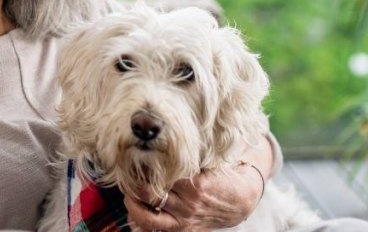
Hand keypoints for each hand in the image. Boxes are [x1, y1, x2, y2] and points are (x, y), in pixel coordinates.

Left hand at [124, 163, 262, 231]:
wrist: (241, 200)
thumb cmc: (222, 174)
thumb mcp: (210, 159)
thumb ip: (188, 154)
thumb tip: (160, 143)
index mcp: (195, 184)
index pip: (160, 174)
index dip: (145, 164)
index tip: (135, 155)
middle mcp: (188, 204)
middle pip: (149, 194)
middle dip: (133, 183)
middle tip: (126, 172)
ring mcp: (184, 220)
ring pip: (147, 217)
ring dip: (132, 204)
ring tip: (128, 193)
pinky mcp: (183, 230)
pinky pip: (155, 229)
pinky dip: (140, 222)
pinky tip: (135, 210)